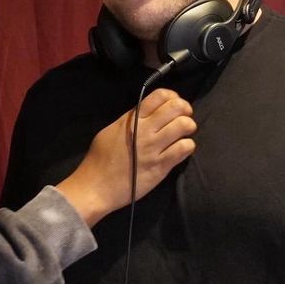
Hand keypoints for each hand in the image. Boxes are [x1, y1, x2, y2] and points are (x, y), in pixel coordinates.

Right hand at [56, 88, 195, 225]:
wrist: (96, 187)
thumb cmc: (99, 159)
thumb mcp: (111, 131)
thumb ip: (130, 121)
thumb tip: (147, 114)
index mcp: (132, 120)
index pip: (160, 96)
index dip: (173, 97)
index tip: (174, 105)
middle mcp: (144, 130)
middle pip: (176, 108)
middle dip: (185, 110)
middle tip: (184, 118)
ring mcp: (154, 148)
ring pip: (184, 125)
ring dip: (188, 127)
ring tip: (184, 134)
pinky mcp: (161, 166)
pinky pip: (184, 148)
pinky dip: (187, 146)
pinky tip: (181, 150)